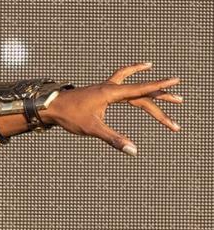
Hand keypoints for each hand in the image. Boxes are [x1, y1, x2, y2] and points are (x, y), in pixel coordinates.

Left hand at [41, 62, 182, 154]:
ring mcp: (105, 89)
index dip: (160, 86)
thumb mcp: (92, 129)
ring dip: (148, 85)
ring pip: (132, 85)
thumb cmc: (68, 116)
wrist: (49, 106)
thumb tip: (134, 150)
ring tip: (163, 80)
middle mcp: (110, 88)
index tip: (176, 80)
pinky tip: (134, 81)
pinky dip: (131, 78)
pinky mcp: (100, 92)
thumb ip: (114, 139)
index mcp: (111, 93)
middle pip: (141, 90)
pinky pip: (121, 83)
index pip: (141, 89)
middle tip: (180, 100)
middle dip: (161, 95)